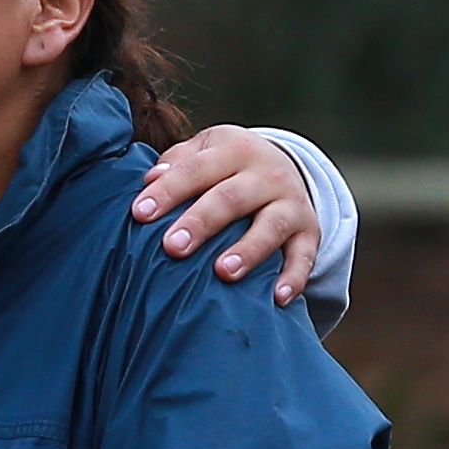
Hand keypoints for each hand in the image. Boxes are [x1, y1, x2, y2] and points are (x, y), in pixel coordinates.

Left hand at [131, 125, 319, 304]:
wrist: (287, 167)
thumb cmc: (226, 168)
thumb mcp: (206, 152)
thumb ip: (178, 163)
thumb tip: (150, 178)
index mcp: (234, 150)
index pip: (197, 169)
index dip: (169, 190)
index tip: (140, 214)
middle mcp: (266, 173)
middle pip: (231, 197)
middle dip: (202, 222)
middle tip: (173, 247)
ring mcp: (291, 202)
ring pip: (271, 226)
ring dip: (248, 250)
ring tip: (223, 273)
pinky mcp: (309, 231)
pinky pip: (304, 256)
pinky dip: (294, 277)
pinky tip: (278, 299)